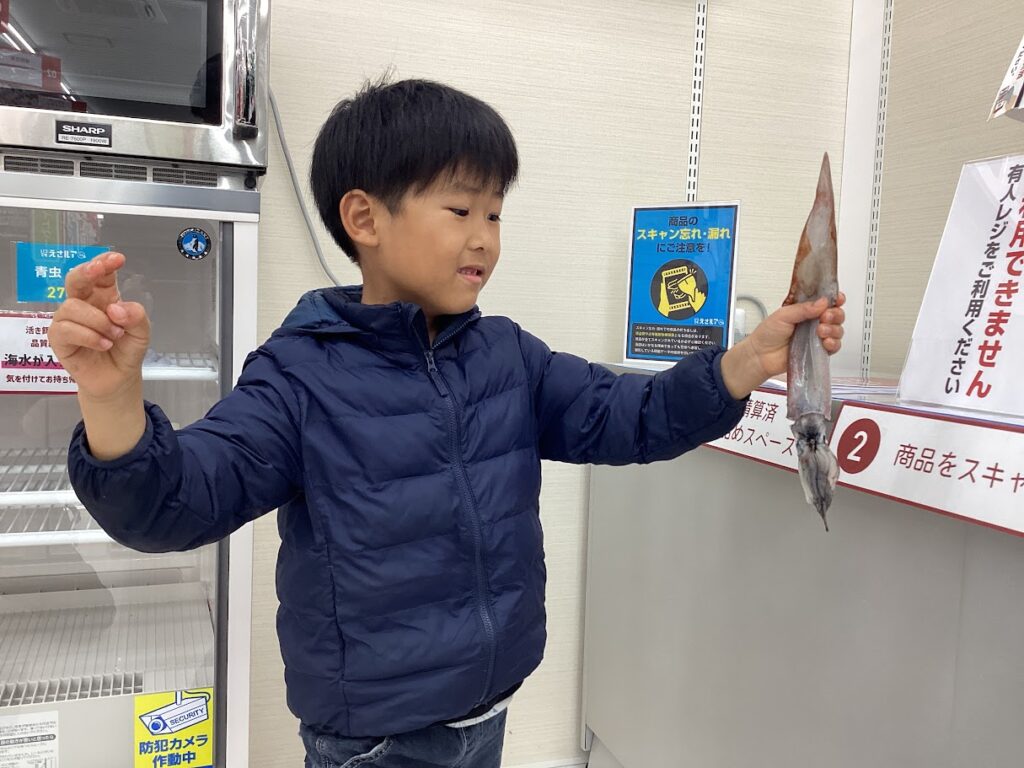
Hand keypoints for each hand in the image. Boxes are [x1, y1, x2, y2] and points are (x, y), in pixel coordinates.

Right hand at [48, 252, 150, 400]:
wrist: (118, 379)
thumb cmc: (127, 351)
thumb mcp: (142, 333)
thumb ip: (136, 317)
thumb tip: (115, 309)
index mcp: (104, 297)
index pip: (101, 274)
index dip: (105, 263)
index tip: (117, 258)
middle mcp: (84, 304)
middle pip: (75, 279)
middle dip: (85, 271)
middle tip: (99, 270)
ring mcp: (68, 321)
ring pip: (72, 306)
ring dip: (98, 321)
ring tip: (114, 336)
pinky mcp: (59, 339)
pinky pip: (66, 329)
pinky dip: (89, 336)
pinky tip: (103, 344)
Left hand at [721, 292, 845, 398]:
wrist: (760, 356)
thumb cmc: (767, 334)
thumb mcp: (783, 315)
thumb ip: (803, 308)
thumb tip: (822, 302)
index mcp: (805, 309)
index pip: (826, 301)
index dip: (834, 299)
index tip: (837, 299)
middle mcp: (814, 322)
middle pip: (836, 315)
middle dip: (835, 314)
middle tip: (825, 317)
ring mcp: (817, 337)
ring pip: (837, 330)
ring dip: (833, 329)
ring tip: (821, 331)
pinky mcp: (818, 351)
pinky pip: (834, 347)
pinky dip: (834, 343)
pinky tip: (826, 342)